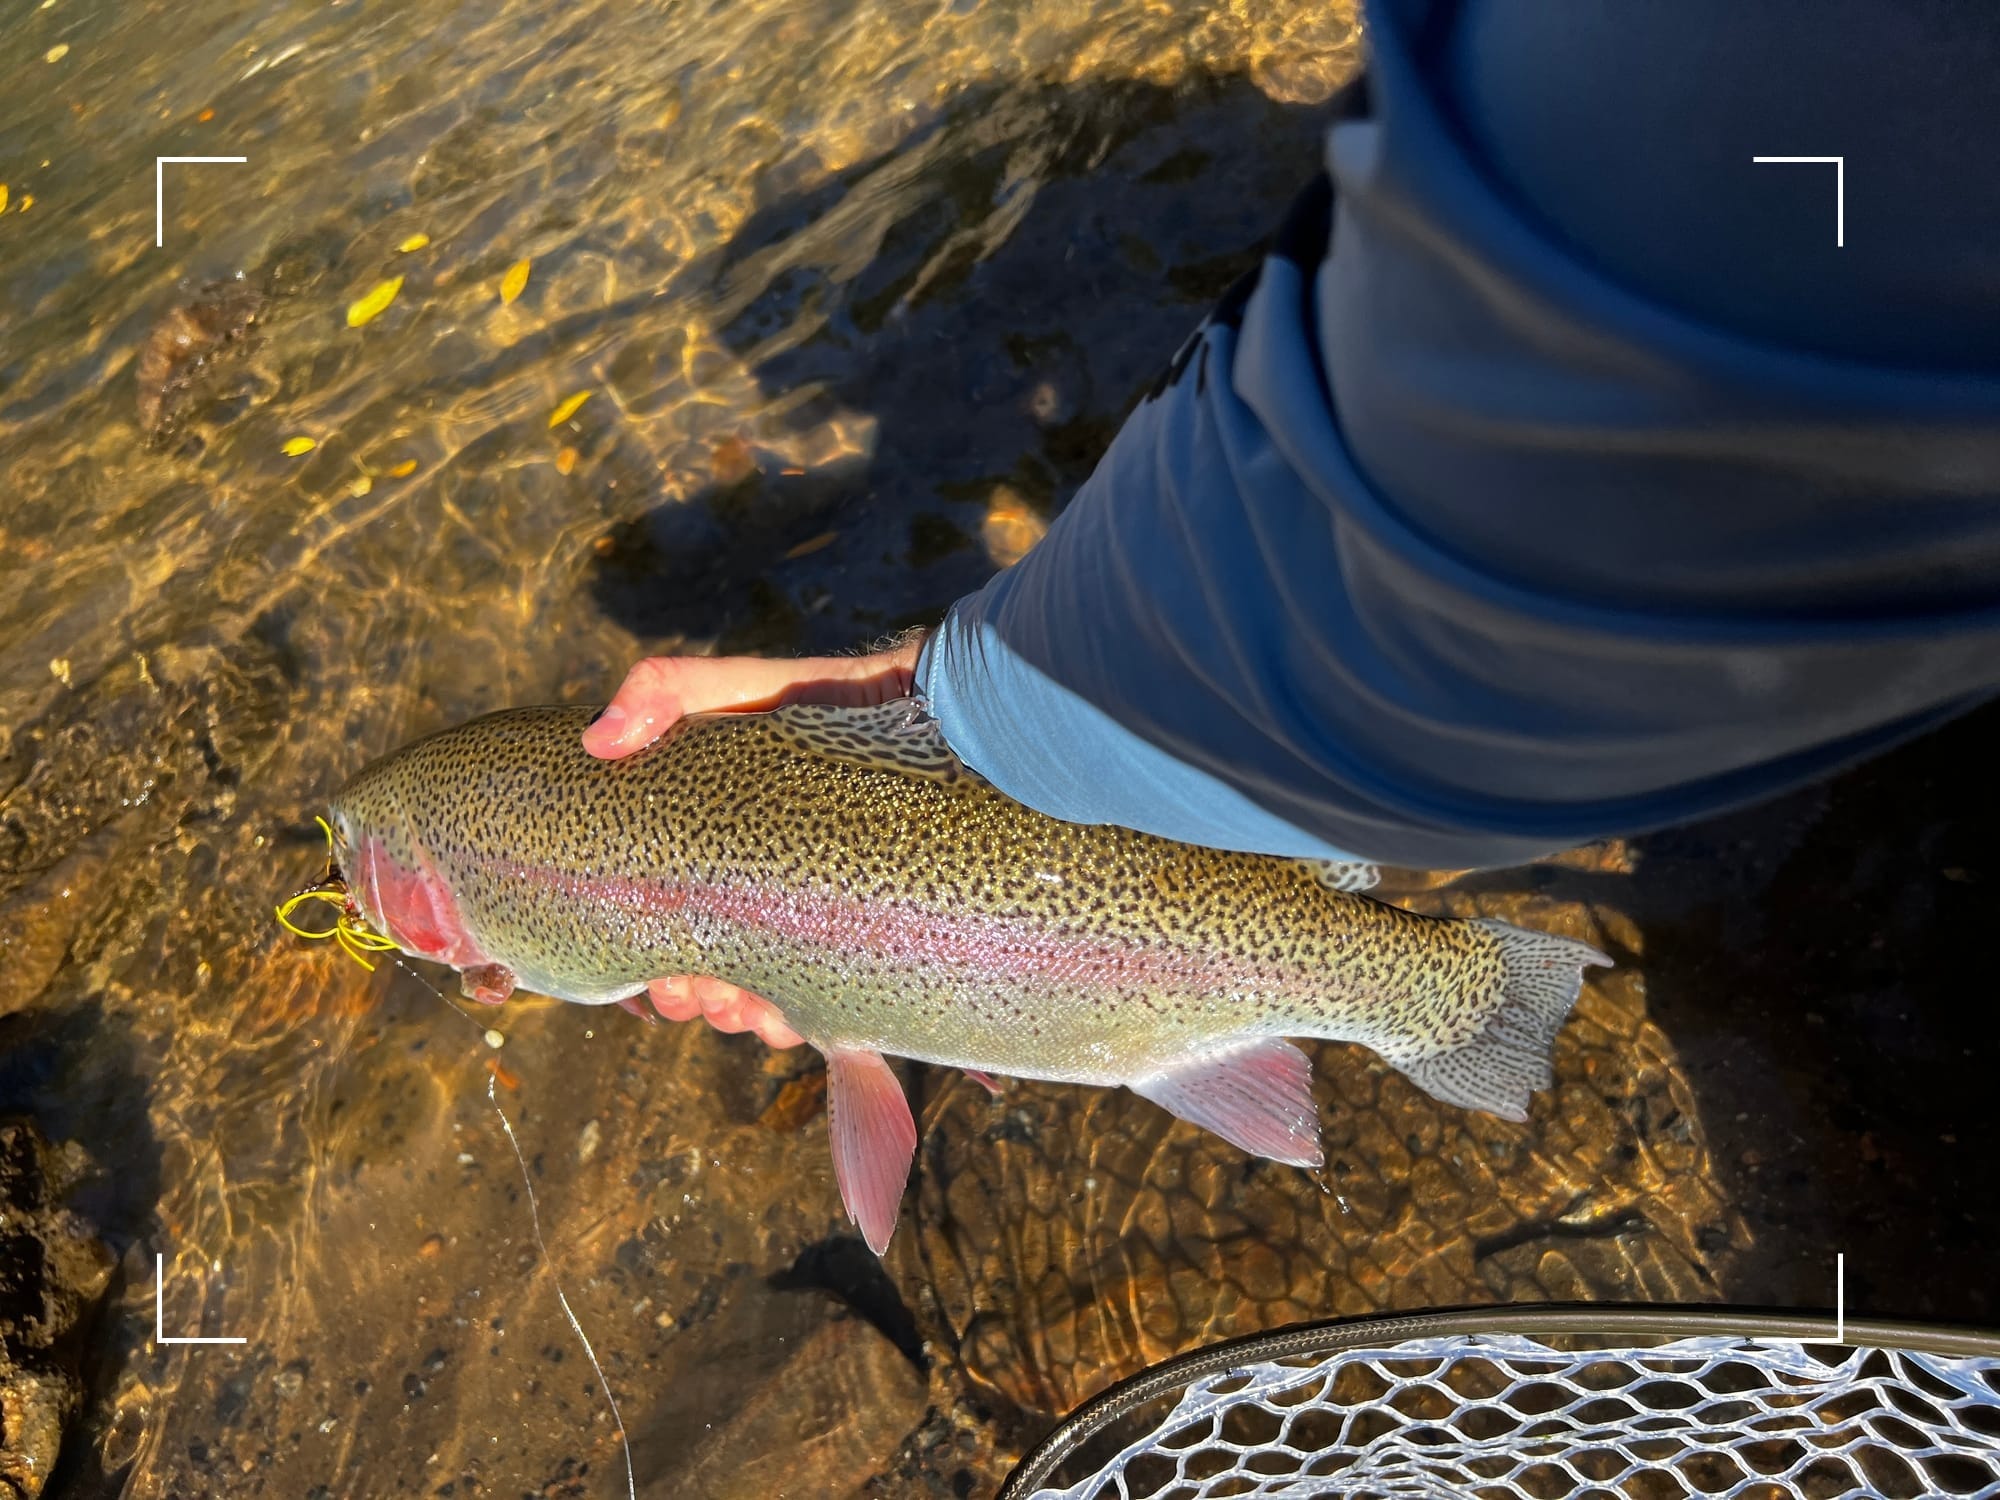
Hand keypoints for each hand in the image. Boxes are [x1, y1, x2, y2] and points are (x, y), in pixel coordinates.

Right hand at [583, 635, 926, 1048]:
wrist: (936, 713)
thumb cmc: (830, 702)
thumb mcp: (743, 690)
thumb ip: (668, 692)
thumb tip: (598, 739)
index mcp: (710, 854)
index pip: (655, 923)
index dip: (641, 959)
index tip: (642, 970)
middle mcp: (755, 894)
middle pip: (700, 974)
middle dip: (687, 993)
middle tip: (695, 986)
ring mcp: (810, 924)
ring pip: (756, 1002)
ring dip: (738, 1015)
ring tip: (744, 1002)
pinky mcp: (865, 945)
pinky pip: (827, 1010)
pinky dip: (800, 1022)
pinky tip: (795, 1012)